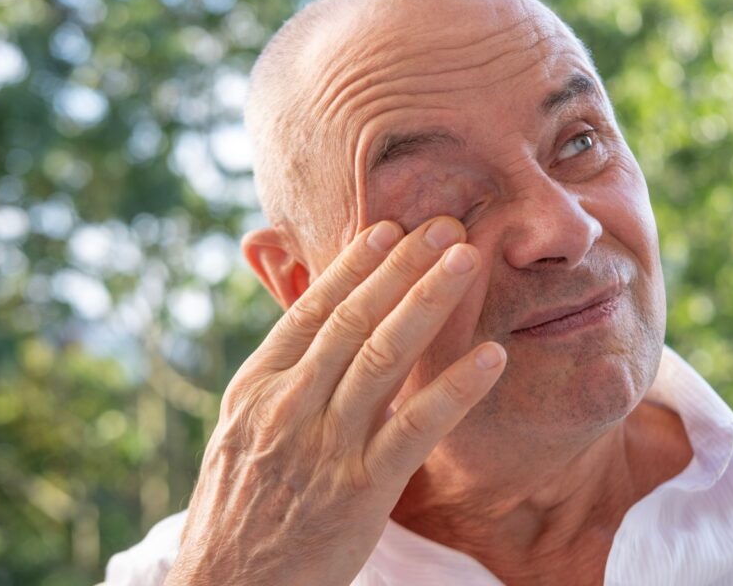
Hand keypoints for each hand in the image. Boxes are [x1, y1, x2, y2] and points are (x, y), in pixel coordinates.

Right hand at [164, 216, 505, 585]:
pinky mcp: (359, 491)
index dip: (356, 264)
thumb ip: (283, 377)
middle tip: (446, 224)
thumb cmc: (242, 508)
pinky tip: (491, 357)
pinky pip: (414, 429)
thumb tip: (323, 325)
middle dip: (403, 266)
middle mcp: (288, 406)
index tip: (391, 226)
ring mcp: (324, 446)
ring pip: (382, 358)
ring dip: (428, 301)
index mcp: (257, 386)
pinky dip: (454, 389)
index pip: (312, 310)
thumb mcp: (243, 431)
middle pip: (353, 320)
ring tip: (466, 259)